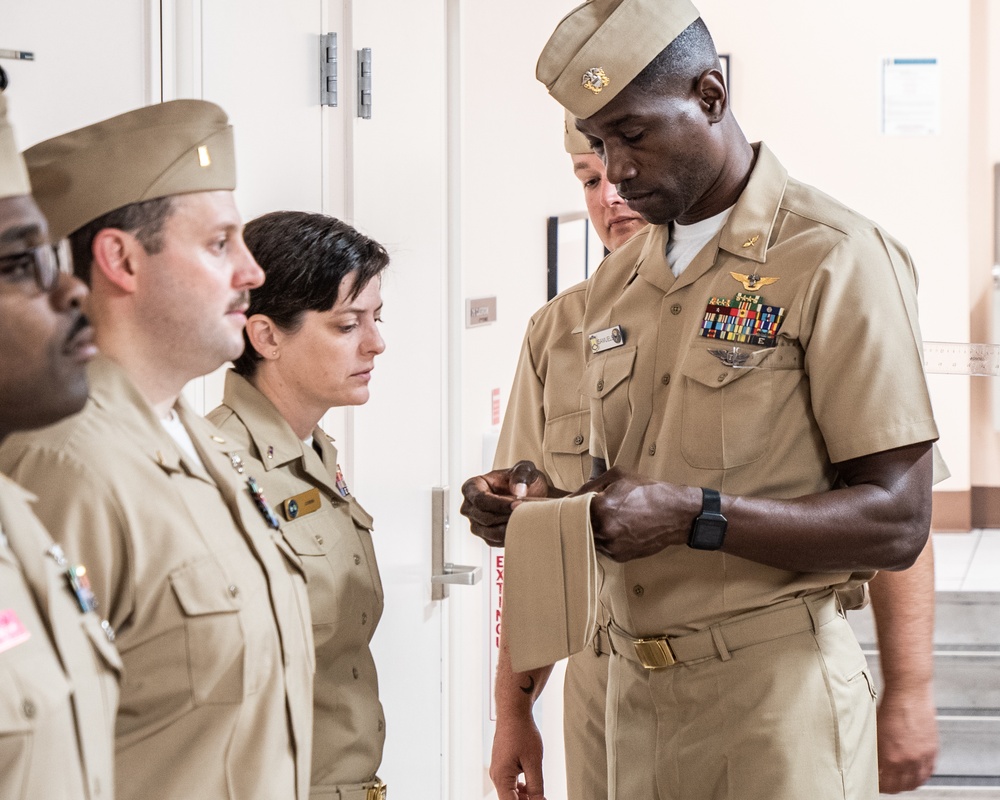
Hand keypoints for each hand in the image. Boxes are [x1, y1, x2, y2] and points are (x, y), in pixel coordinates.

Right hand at [460, 461, 547, 546]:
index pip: (480, 499)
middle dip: (507, 516)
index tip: (518, 504)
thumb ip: (521, 475)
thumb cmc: (521, 479)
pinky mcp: (486, 537)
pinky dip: (510, 536)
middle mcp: (469, 507)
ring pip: (490, 533)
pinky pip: (496, 541)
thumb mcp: (524, 469)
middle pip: (485, 518)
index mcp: (471, 487)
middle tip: (528, 513)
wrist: (529, 494)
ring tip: (526, 520)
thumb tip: (518, 491)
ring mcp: (476, 523)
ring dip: (510, 528)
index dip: (499, 504)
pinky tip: (523, 527)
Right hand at [490, 712, 545, 799]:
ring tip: (539, 794)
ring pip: (511, 792)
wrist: (514, 713)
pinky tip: (532, 785)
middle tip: (542, 798)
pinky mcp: (502, 765)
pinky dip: (521, 787)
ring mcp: (498, 770)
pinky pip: (510, 782)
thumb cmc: (522, 732)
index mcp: (501, 777)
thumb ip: (536, 787)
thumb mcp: (534, 762)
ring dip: (524, 796)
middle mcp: (496, 776)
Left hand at [579, 467, 698, 561]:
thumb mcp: (618, 476)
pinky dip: (605, 539)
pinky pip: (602, 548)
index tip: (563, 506)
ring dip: (593, 530)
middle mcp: (604, 528)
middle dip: (579, 518)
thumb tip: (570, 496)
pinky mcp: (619, 556)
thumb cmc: (648, 491)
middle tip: (589, 511)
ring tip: (609, 519)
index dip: (569, 506)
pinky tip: (617, 529)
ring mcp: (612, 544)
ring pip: (589, 538)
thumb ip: (590, 485)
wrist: (675, 513)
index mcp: (600, 506)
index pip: (571, 509)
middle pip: (577, 525)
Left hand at [876, 684, 937, 792]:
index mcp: (890, 756)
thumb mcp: (875, 731)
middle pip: (901, 786)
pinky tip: (916, 774)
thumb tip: (872, 761)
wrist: (908, 692)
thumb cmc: (889, 706)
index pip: (885, 784)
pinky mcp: (932, 750)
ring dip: (908, 784)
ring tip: (900, 782)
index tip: (875, 783)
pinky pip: (928, 771)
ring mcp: (922, 756)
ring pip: (916, 781)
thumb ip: (875, 750)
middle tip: (886, 784)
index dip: (879, 786)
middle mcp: (908, 760)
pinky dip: (921, 776)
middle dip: (892, 787)